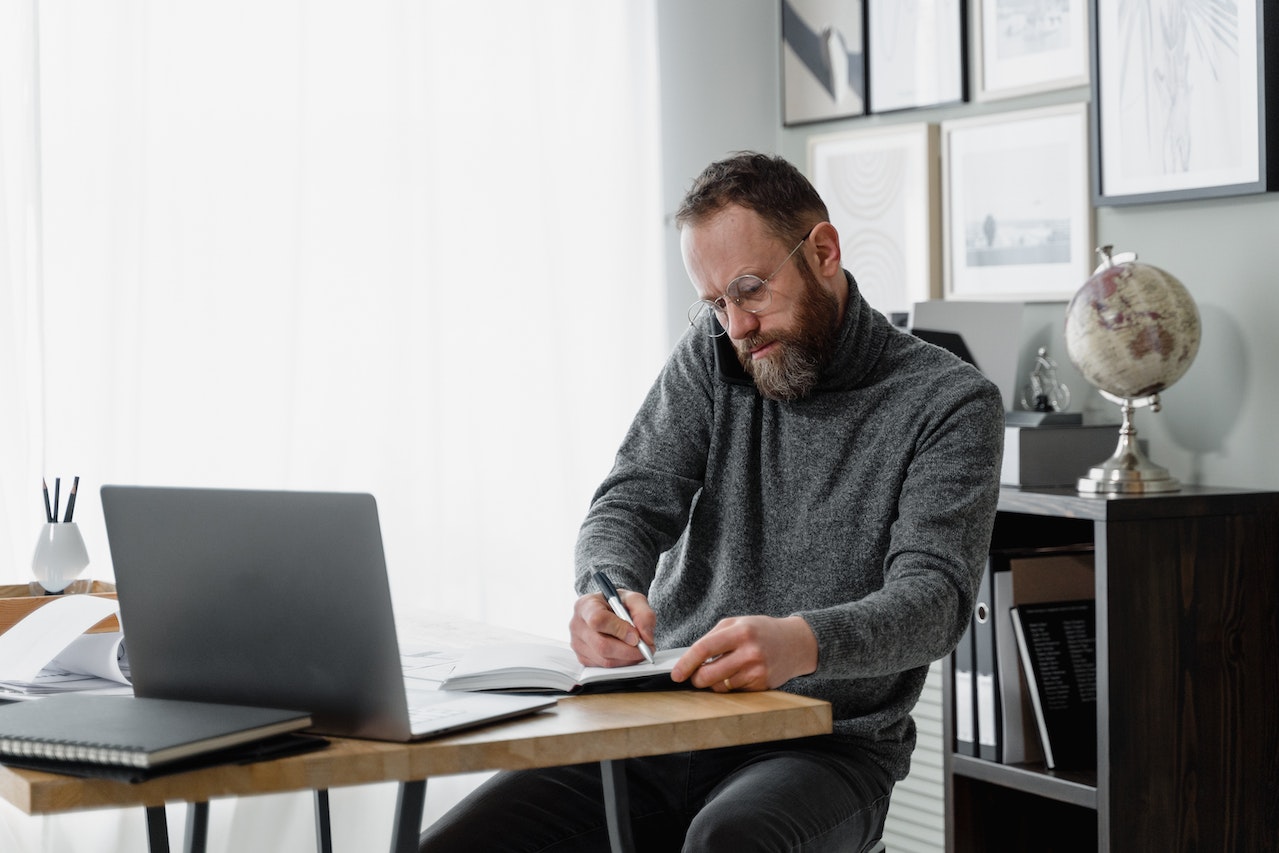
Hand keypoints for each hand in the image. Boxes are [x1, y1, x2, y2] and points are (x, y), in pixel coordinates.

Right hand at [569, 588, 655, 667]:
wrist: (609, 610)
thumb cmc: (619, 604)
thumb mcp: (634, 600)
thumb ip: (644, 614)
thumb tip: (645, 638)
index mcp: (586, 605)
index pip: (598, 620)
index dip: (619, 630)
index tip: (636, 636)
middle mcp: (577, 624)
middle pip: (601, 645)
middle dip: (628, 651)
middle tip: (645, 649)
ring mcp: (577, 643)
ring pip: (604, 659)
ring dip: (627, 659)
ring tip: (639, 650)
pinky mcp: (582, 658)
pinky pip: (604, 667)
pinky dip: (621, 663)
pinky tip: (628, 654)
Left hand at [670, 615, 816, 692]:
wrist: (796, 643)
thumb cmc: (761, 631)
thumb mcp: (737, 623)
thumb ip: (713, 637)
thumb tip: (690, 658)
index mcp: (740, 632)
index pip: (704, 649)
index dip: (686, 663)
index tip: (676, 674)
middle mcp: (749, 653)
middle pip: (709, 675)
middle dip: (696, 678)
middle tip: (695, 676)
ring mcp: (757, 671)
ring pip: (720, 687)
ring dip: (714, 682)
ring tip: (722, 669)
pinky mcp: (762, 685)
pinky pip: (734, 691)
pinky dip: (730, 685)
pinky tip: (738, 673)